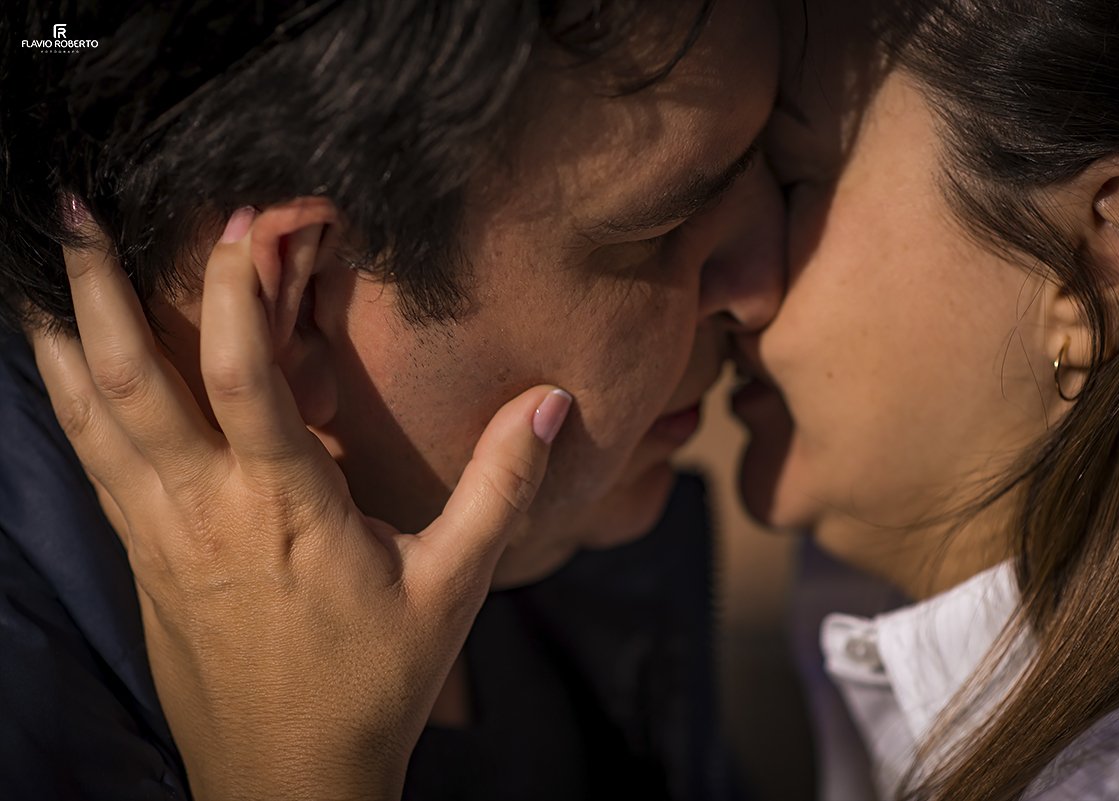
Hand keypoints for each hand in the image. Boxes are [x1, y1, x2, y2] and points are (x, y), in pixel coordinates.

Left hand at [29, 204, 571, 800]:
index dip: (234, 288)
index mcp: (285, 509)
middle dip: (100, 288)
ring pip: (89, 419)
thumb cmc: (372, 683)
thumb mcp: (454, 585)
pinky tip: (61, 365)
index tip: (243, 220)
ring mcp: (158, 536)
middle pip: (130, 381)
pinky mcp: (141, 559)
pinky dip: (69, 400)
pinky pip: (90, 461)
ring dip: (64, 335)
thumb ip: (501, 487)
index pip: (242, 376)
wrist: (287, 780)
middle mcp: (204, 511)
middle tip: (78, 207)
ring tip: (42, 268)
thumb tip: (550, 404)